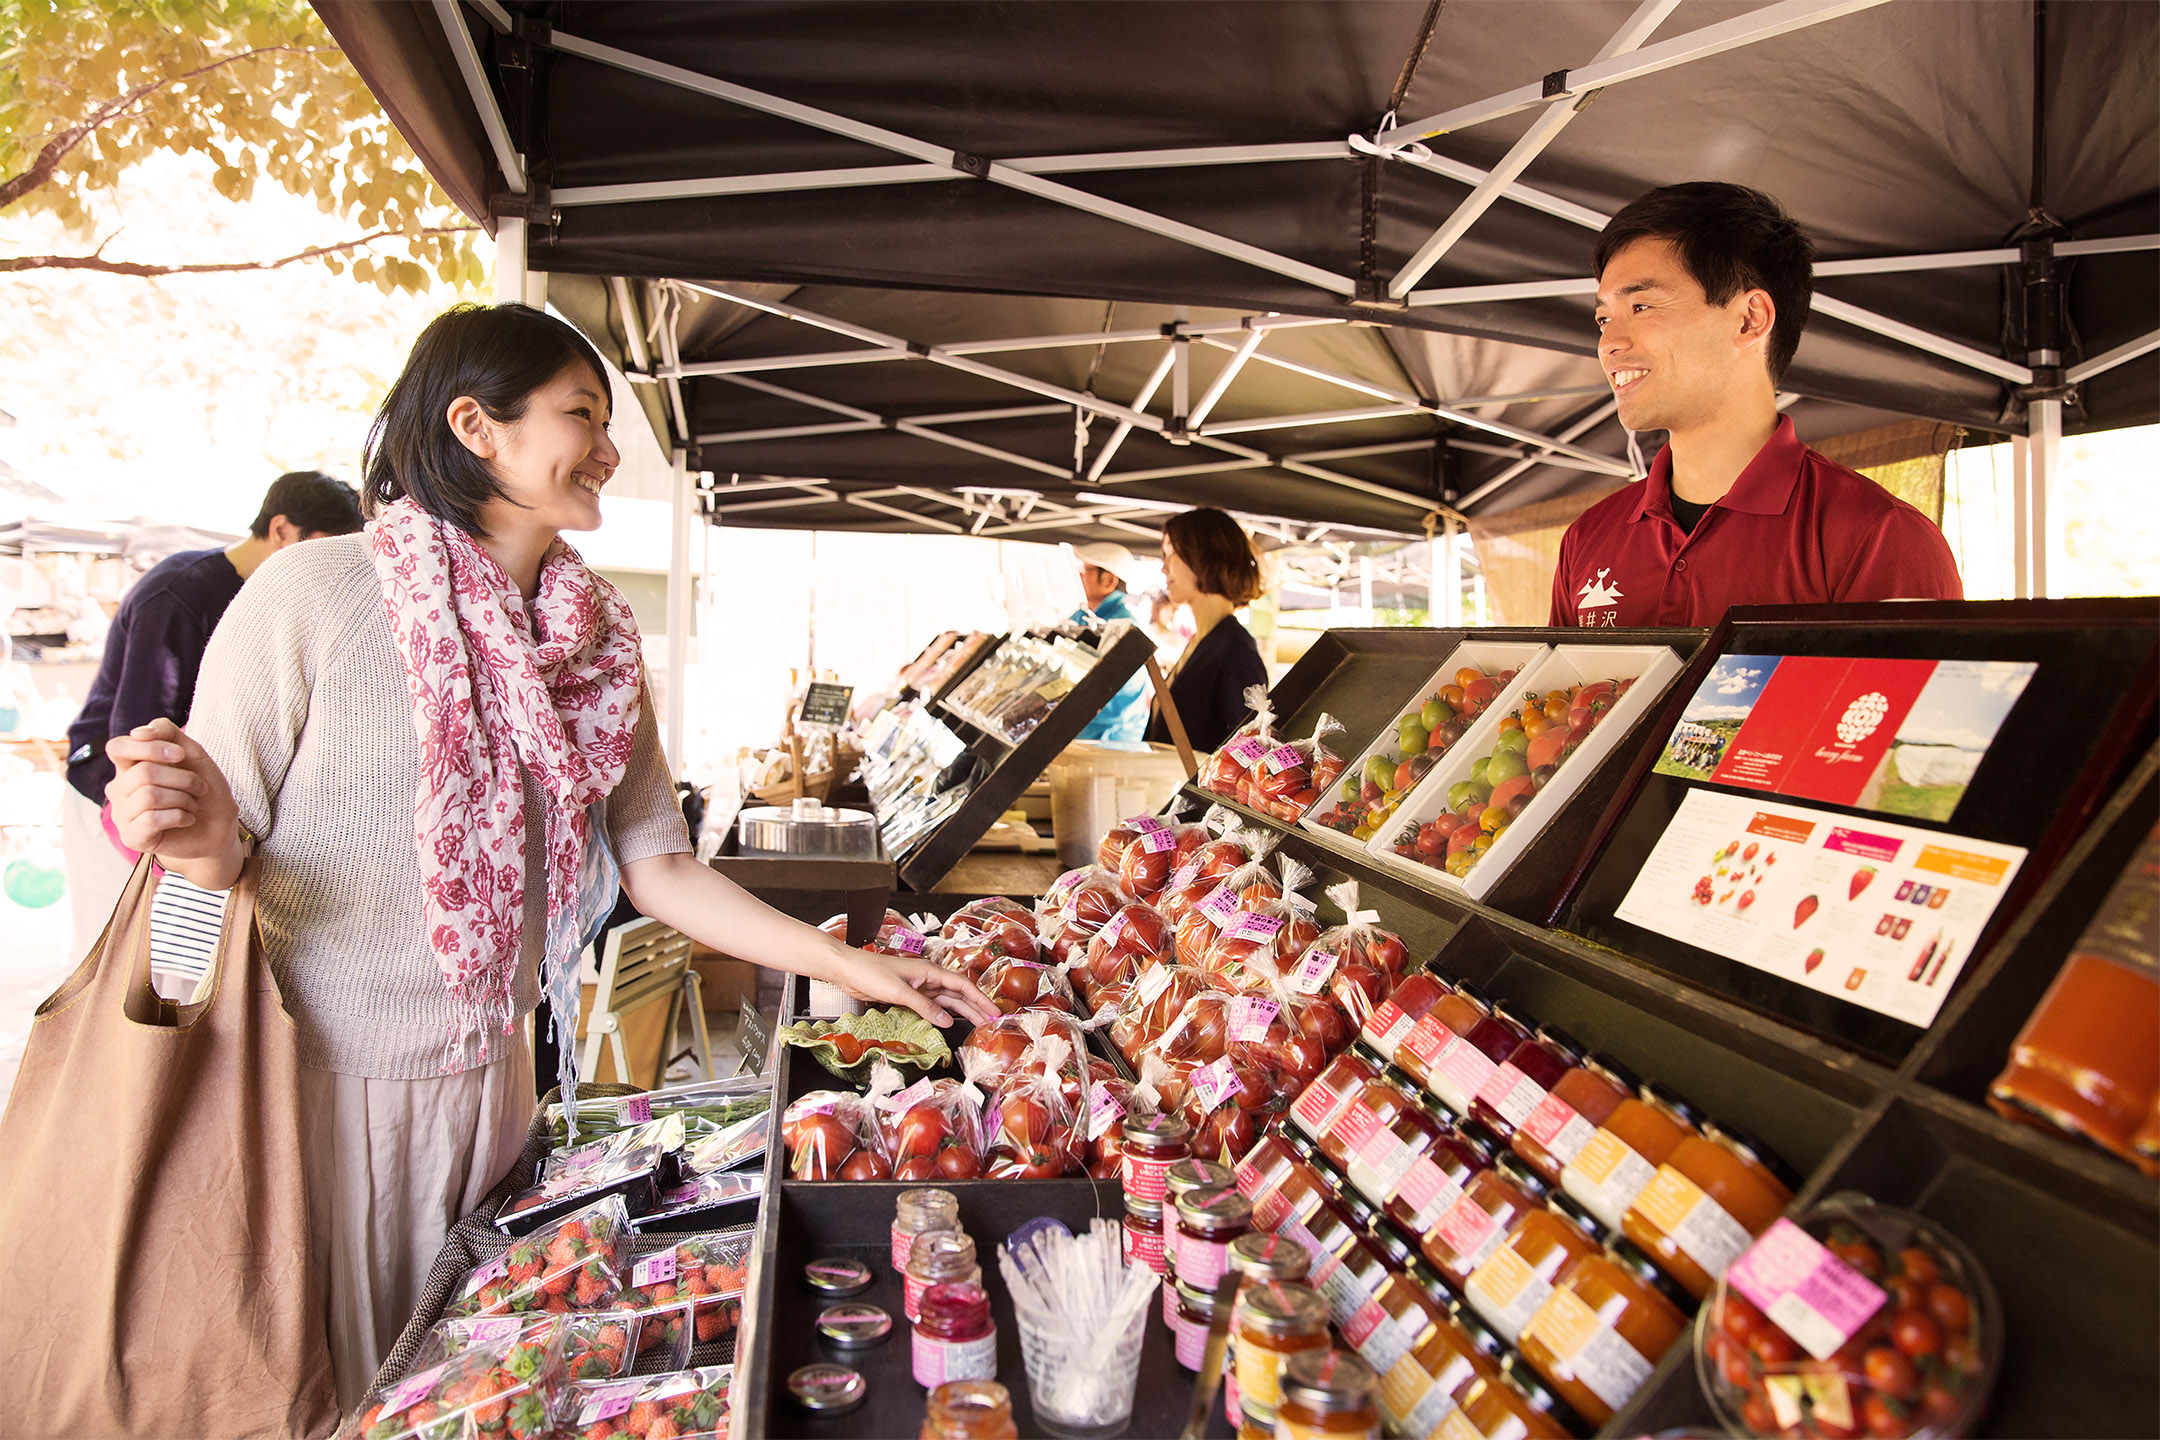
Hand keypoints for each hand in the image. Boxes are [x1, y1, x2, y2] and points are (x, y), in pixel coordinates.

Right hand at [104, 719, 239, 862]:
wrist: (219, 826)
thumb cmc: (202, 789)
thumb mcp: (192, 753)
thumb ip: (166, 733)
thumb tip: (138, 733)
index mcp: (129, 766)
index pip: (117, 747)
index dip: (150, 748)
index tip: (181, 755)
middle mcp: (119, 788)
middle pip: (143, 772)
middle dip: (183, 778)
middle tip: (198, 787)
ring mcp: (121, 814)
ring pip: (149, 795)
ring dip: (184, 799)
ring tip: (192, 804)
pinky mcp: (131, 837)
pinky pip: (152, 819)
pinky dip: (180, 816)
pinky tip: (186, 820)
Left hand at [824, 945, 997, 1029]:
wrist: (848, 970)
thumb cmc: (871, 973)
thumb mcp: (900, 991)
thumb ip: (924, 1007)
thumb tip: (947, 1022)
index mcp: (930, 971)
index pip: (963, 986)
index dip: (980, 999)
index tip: (994, 1011)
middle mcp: (928, 979)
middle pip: (958, 995)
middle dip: (976, 1008)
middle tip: (992, 1023)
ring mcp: (920, 988)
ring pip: (947, 1002)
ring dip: (963, 1013)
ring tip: (978, 1026)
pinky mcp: (909, 996)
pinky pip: (932, 1007)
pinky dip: (943, 1016)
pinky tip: (951, 1024)